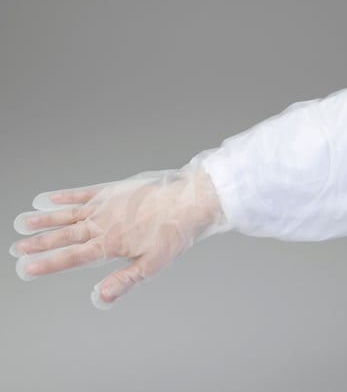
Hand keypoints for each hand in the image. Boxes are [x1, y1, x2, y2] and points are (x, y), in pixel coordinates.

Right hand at [10, 160, 227, 308]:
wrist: (187, 201)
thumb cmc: (172, 233)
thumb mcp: (152, 265)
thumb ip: (124, 281)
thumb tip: (100, 298)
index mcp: (109, 244)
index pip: (71, 258)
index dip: (47, 264)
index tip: (26, 269)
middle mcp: (102, 224)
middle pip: (64, 236)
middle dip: (39, 243)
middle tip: (17, 248)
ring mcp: (105, 205)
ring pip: (68, 214)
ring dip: (46, 219)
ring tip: (25, 222)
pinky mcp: (113, 190)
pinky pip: (84, 193)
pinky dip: (67, 196)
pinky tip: (52, 197)